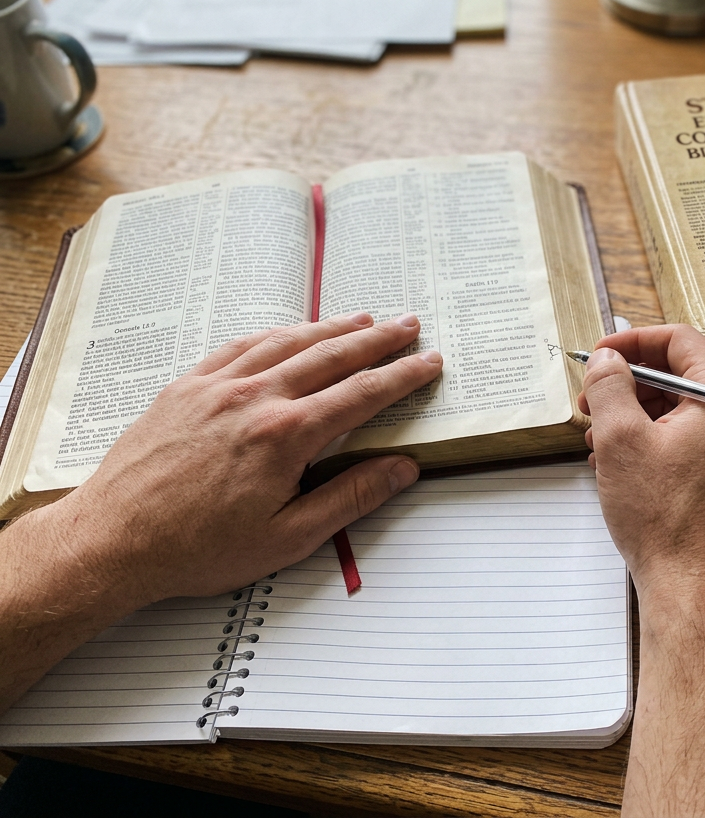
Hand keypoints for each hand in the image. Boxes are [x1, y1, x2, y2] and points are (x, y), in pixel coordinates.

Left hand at [39, 312, 442, 605]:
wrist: (112, 541)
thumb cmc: (196, 549)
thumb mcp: (288, 538)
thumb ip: (351, 498)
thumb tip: (401, 469)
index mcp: (286, 435)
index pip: (362, 394)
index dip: (403, 376)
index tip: (429, 363)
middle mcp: (255, 398)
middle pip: (331, 355)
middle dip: (377, 338)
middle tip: (408, 325)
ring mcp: (217, 386)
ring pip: (287, 342)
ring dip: (331, 327)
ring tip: (363, 318)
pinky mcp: (186, 387)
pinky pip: (240, 345)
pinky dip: (275, 332)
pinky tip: (290, 330)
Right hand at [577, 324, 704, 600]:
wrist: (695, 589)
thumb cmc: (668, 519)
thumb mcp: (621, 439)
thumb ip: (610, 386)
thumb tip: (607, 361)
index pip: (679, 340)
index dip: (632, 343)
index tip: (600, 357)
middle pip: (679, 375)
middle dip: (628, 384)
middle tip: (590, 398)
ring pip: (678, 410)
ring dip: (633, 415)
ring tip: (596, 437)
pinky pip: (685, 441)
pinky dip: (649, 442)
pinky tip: (616, 462)